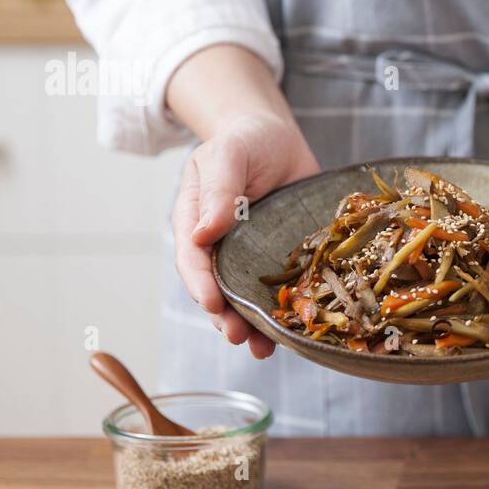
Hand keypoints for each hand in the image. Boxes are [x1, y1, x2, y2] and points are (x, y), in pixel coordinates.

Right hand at [172, 113, 318, 357]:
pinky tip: (295, 332)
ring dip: (253, 326)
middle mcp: (221, 248)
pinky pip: (281, 290)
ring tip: (262, 349)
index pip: (192, 260)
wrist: (277, 139)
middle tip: (238, 337)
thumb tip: (203, 232)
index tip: (213, 305)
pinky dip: (286, 312)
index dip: (201, 285)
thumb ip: (218, 190)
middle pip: (217, 290)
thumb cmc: (246, 141)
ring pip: (246, 299)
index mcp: (196, 223)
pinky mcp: (282, 260)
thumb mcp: (229, 155)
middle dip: (225, 317)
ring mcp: (252, 257)